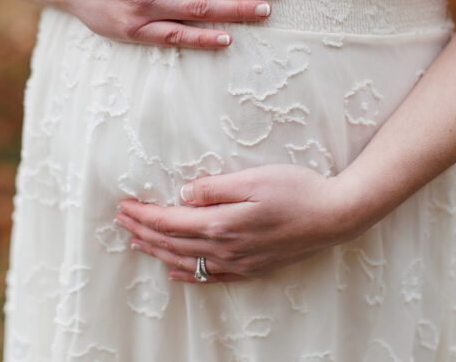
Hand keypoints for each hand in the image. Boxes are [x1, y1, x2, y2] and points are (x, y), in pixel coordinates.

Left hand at [115, 164, 363, 282]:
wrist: (335, 216)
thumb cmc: (297, 190)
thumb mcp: (253, 179)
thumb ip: (214, 188)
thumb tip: (182, 195)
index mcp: (221, 224)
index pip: (169, 221)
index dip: (143, 214)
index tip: (123, 205)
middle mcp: (224, 249)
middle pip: (172, 243)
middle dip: (143, 231)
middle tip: (120, 221)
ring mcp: (238, 262)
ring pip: (186, 261)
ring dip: (157, 252)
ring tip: (137, 242)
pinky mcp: (251, 268)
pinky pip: (210, 277)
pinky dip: (187, 274)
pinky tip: (175, 272)